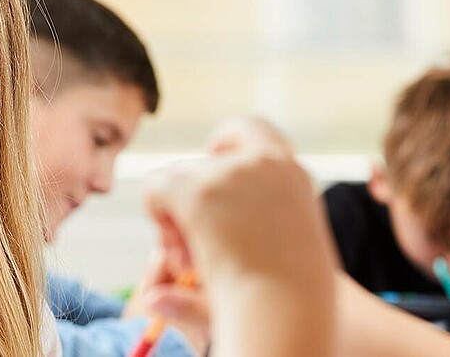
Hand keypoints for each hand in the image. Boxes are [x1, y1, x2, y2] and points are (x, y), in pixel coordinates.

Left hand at [141, 117, 337, 355]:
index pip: (255, 131)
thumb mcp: (274, 254)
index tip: (212, 169)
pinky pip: (156, 186)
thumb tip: (205, 219)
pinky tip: (174, 251)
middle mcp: (269, 164)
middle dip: (193, 197)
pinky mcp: (200, 190)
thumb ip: (246, 229)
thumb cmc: (288, 298)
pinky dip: (155, 213)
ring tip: (190, 264)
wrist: (289, 318)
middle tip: (193, 249)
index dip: (226, 143)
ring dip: (176, 215)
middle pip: (206, 161)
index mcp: (294, 176)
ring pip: (178, 176)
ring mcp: (234, 173)